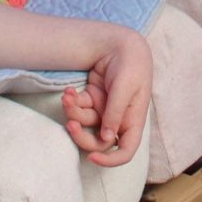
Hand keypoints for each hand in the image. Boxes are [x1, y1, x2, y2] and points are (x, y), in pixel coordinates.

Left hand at [62, 27, 151, 167]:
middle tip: (70, 124)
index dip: (111, 161)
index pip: (126, 150)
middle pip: (99, 141)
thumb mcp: (125, 87)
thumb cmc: (131, 64)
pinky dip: (72, 101)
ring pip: (85, 122)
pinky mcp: (93, 98)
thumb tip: (107, 139)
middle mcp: (118, 119)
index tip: (93, 157)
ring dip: (73, 112)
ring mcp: (105, 109)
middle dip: (82, 137)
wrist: (121, 41)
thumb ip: (115, 113)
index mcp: (133, 120)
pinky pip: (79, 107)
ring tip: (67, 96)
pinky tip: (68, 91)